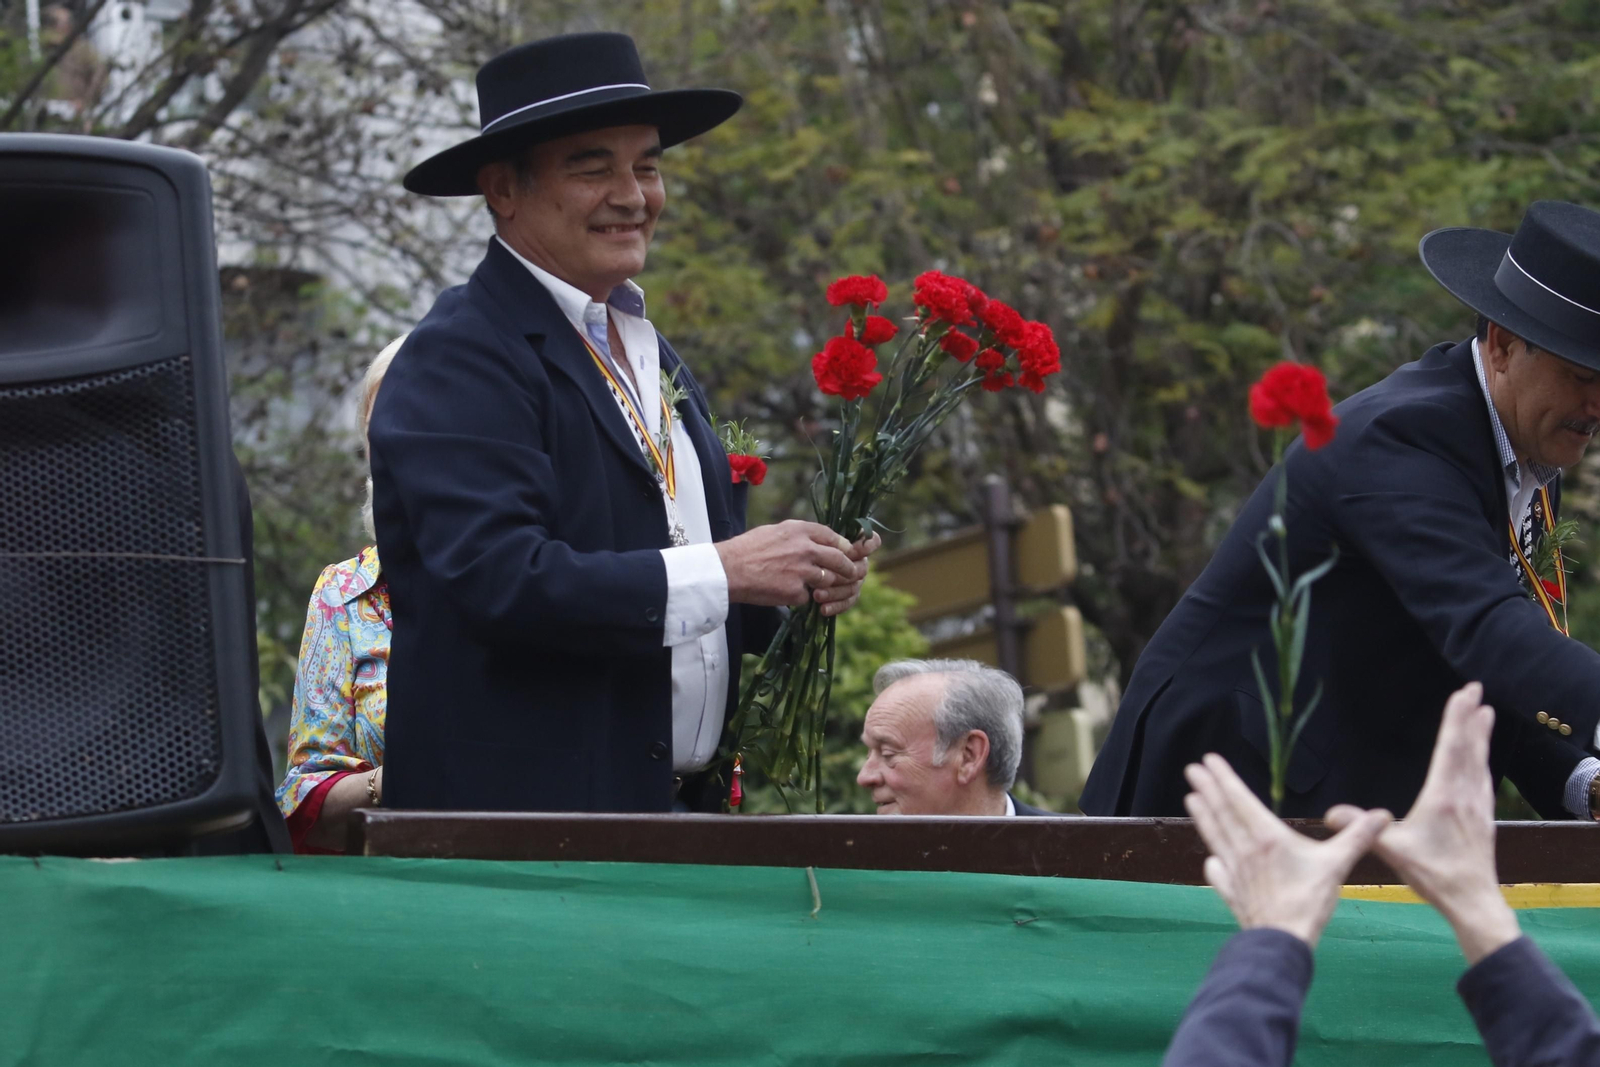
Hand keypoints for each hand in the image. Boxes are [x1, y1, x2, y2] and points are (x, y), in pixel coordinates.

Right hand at [716, 520, 860, 606]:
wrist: (728, 570)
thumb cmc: (747, 549)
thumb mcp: (775, 532)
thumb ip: (798, 535)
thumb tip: (816, 541)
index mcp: (800, 530)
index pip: (833, 536)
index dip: (843, 546)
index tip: (847, 552)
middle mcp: (805, 548)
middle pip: (839, 559)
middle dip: (847, 568)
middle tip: (850, 573)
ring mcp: (802, 571)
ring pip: (828, 580)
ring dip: (825, 585)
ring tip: (816, 587)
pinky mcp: (796, 591)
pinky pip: (808, 596)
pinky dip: (801, 597)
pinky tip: (786, 593)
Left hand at [810, 532, 881, 616]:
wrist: (790, 570)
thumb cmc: (802, 548)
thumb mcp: (811, 539)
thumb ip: (829, 540)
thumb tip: (847, 547)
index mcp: (854, 544)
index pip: (872, 542)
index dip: (867, 546)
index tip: (854, 552)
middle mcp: (858, 562)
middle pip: (861, 569)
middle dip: (844, 574)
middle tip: (824, 577)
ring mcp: (855, 580)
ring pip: (852, 587)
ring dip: (835, 592)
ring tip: (816, 595)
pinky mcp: (847, 596)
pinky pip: (847, 602)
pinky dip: (836, 606)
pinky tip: (823, 609)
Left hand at [1184, 753, 1390, 947]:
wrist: (1283, 939)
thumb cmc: (1309, 900)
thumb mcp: (1337, 864)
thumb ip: (1357, 837)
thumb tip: (1382, 815)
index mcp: (1266, 837)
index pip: (1240, 800)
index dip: (1224, 779)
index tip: (1208, 760)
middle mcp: (1244, 848)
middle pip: (1222, 813)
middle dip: (1207, 789)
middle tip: (1192, 770)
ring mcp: (1233, 870)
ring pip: (1214, 836)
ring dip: (1202, 815)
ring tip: (1190, 798)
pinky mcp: (1230, 891)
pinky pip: (1217, 871)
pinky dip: (1212, 860)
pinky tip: (1210, 859)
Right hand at [1326, 682, 1520, 964]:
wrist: (1473, 900)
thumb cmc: (1433, 874)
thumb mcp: (1391, 850)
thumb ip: (1361, 829)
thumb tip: (1328, 813)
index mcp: (1443, 796)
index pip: (1450, 748)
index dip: (1456, 719)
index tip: (1464, 693)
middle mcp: (1464, 795)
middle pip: (1469, 748)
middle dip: (1471, 717)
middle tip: (1476, 689)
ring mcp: (1477, 807)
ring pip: (1480, 762)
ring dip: (1481, 736)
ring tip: (1486, 714)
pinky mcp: (1483, 819)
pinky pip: (1484, 780)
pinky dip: (1482, 761)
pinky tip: (1482, 762)